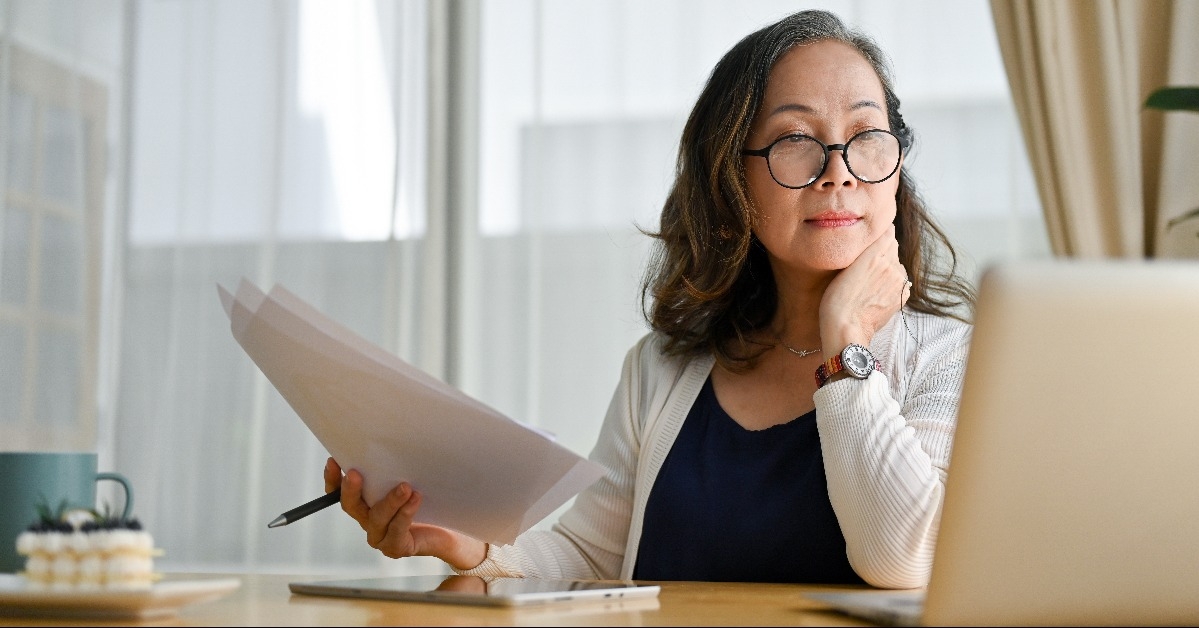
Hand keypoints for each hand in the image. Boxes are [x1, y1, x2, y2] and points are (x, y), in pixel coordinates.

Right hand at [324, 458, 486, 569]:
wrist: (451, 530)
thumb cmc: (429, 501)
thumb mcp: (410, 477)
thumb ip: (398, 465)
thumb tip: (394, 435)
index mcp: (365, 502)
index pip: (339, 492)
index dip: (332, 478)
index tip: (333, 460)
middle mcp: (368, 519)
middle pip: (351, 506)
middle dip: (351, 489)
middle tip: (355, 473)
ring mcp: (380, 536)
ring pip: (377, 518)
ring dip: (389, 501)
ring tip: (405, 486)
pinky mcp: (396, 547)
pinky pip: (397, 530)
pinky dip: (405, 514)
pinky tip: (415, 499)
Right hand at [819, 224, 909, 352]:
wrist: (847, 329)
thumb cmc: (837, 299)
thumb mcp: (844, 266)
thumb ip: (865, 247)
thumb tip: (881, 232)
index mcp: (876, 253)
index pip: (886, 232)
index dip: (877, 235)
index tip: (867, 242)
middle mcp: (892, 264)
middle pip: (892, 248)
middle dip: (881, 253)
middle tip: (863, 267)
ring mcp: (900, 281)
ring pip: (896, 265)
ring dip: (887, 268)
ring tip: (868, 282)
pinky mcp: (902, 295)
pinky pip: (900, 281)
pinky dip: (892, 283)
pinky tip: (876, 292)